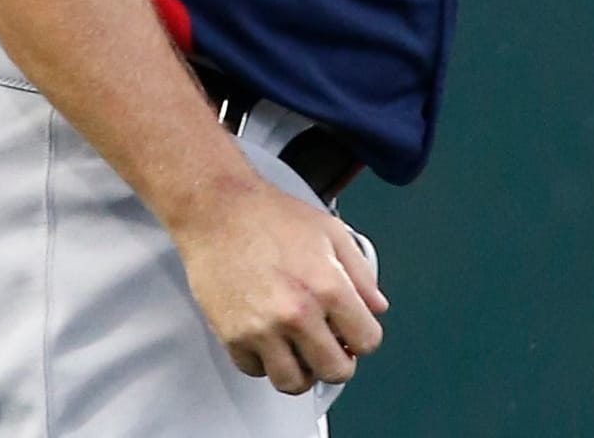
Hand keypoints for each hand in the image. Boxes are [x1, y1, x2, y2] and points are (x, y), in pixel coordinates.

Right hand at [169, 178, 387, 394]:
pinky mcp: (233, 337)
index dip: (363, 337)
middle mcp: (297, 314)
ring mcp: (263, 330)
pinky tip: (268, 338)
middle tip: (329, 346)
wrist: (217, 210)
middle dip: (338, 361)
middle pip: (335, 372)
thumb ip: (362, 274)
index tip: (352, 333)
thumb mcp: (331, 232)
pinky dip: (264, 361)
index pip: (367, 341)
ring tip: (299, 350)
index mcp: (329, 288)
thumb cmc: (270, 216)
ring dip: (302, 371)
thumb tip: (376, 307)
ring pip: (293, 383)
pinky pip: (256, 371)